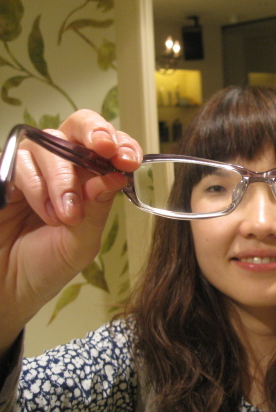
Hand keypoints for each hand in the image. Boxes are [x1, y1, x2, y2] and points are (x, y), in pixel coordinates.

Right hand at [0, 110, 141, 351]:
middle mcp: (63, 164)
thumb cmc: (48, 264)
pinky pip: (20, 161)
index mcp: (91, 177)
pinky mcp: (3, 171)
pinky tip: (44, 214)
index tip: (128, 160)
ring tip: (65, 217)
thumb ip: (98, 208)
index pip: (109, 146)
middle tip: (104, 149)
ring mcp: (31, 165)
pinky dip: (36, 187)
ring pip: (50, 145)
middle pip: (79, 126)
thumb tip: (116, 176)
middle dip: (95, 133)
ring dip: (63, 180)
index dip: (121, 144)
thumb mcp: (83, 241)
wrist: (7, 286)